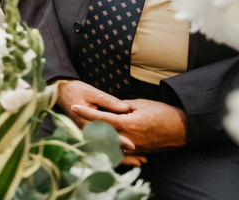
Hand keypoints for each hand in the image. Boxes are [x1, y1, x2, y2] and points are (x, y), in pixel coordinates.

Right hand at [57, 81, 145, 165]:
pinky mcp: (87, 135)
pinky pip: (101, 148)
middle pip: (106, 147)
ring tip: (137, 162)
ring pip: (104, 150)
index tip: (132, 146)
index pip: (104, 133)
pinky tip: (126, 158)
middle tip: (140, 160)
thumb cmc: (75, 91)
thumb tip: (126, 108)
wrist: (60, 93)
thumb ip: (108, 101)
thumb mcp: (92, 92)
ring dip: (120, 158)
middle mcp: (85, 131)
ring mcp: (85, 135)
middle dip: (123, 155)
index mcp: (86, 121)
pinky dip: (114, 153)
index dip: (119, 140)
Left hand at [72, 96, 187, 155]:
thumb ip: (120, 107)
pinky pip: (122, 152)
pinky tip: (104, 140)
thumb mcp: (139, 104)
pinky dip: (112, 146)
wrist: (183, 127)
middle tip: (77, 118)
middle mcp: (130, 138)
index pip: (101, 118)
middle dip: (88, 127)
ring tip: (88, 128)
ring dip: (98, 138)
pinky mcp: (140, 152)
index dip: (86, 113)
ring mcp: (135, 147)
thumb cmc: (162, 112)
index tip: (73, 107)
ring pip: (110, 145)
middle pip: (102, 134)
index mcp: (128, 124)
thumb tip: (108, 107)